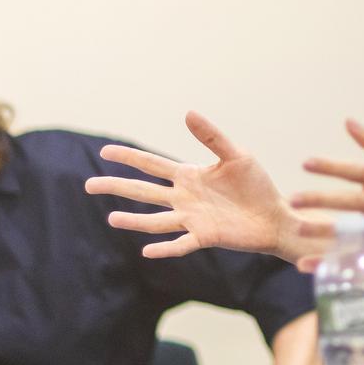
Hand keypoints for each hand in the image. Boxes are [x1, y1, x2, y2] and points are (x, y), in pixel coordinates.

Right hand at [85, 112, 309, 261]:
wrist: (275, 216)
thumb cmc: (256, 186)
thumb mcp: (236, 155)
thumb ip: (212, 137)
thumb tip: (188, 112)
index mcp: (188, 176)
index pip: (151, 165)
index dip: (128, 157)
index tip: (104, 151)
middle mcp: (184, 198)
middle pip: (143, 192)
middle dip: (116, 187)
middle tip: (88, 185)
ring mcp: (192, 219)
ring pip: (156, 220)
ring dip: (134, 221)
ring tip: (111, 218)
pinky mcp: (205, 237)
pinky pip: (181, 244)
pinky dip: (165, 248)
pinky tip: (147, 251)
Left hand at [289, 120, 363, 267]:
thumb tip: (348, 122)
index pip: (356, 171)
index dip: (331, 166)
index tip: (307, 163)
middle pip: (349, 201)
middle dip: (320, 200)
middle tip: (293, 199)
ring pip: (352, 230)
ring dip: (324, 231)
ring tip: (299, 229)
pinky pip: (357, 256)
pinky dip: (333, 261)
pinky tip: (310, 264)